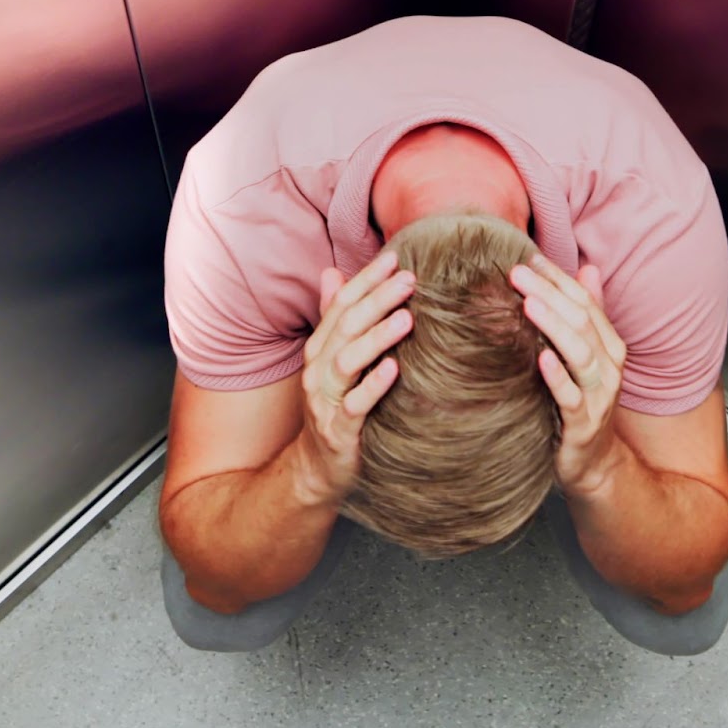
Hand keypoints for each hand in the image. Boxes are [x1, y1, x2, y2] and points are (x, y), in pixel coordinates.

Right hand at [294, 250, 415, 503]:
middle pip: (346, 325)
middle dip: (378, 299)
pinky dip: (374, 386)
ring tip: (407, 318)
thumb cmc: (335, 409)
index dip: (366, 280)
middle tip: (410, 280)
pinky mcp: (338, 430)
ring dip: (377, 337)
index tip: (396, 258)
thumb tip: (333, 272)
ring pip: (347, 360)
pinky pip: (355, 405)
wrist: (317, 468)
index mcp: (320, 348)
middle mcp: (318, 369)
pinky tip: (395, 370)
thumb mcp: (332, 360)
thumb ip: (334, 318)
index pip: (342, 304)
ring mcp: (325, 400)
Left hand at [509, 254, 628, 495]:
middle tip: (517, 273)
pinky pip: (572, 397)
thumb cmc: (583, 405)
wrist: (594, 465)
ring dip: (554, 326)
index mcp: (609, 347)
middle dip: (550, 294)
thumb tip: (588, 268)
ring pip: (581, 353)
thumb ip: (590, 315)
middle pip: (581, 322)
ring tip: (528, 303)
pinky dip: (557, 376)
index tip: (528, 258)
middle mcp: (609, 367)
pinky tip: (540, 357)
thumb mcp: (588, 357)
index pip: (585, 303)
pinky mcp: (584, 424)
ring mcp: (599, 397)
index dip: (558, 279)